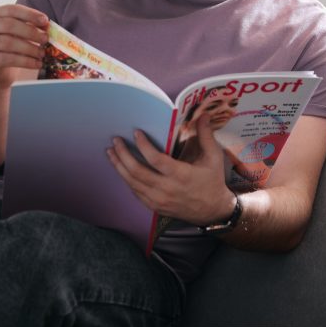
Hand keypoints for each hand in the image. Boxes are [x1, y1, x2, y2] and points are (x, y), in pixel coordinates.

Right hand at [0, 4, 48, 90]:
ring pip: (8, 43)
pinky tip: (37, 64)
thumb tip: (47, 27)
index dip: (29, 14)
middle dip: (30, 32)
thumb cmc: (13, 45)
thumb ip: (31, 26)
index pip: (11, 9)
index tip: (45, 21)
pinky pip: (8, 59)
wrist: (0, 68)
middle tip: (45, 39)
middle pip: (9, 25)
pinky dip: (25, 61)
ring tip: (42, 53)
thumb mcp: (21, 32)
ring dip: (29, 48)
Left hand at [106, 115, 235, 225]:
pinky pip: (136, 192)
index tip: (136, 132)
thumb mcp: (214, 158)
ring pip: (132, 183)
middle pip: (137, 171)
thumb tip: (203, 115)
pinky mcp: (155, 207)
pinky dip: (127, 180)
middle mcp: (167, 189)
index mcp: (181, 175)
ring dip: (119, 167)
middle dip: (123, 154)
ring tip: (111, 153)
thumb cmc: (212, 182)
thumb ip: (206, 136)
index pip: (155, 159)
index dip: (143, 145)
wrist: (213, 211)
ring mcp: (159, 200)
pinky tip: (121, 169)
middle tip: (115, 141)